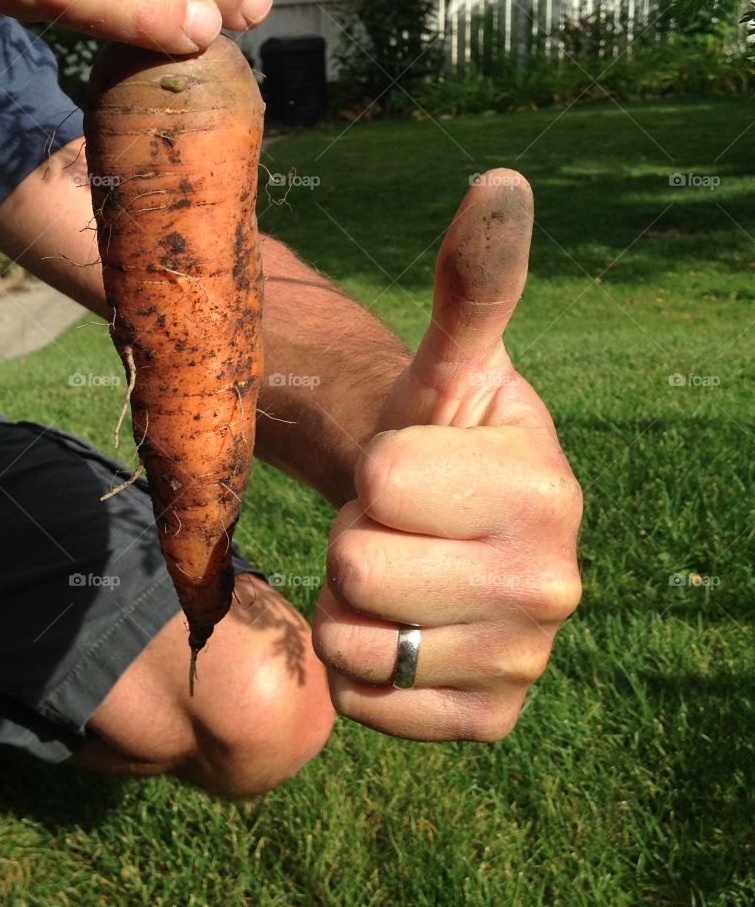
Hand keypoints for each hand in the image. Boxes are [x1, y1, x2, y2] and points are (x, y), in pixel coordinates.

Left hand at [313, 169, 582, 741]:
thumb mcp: (450, 362)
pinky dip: (359, 671)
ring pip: (355, 640)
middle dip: (355, 538)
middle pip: (360, 563)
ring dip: (350, 605)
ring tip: (398, 574)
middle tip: (399, 527)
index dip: (374, 468)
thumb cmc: (440, 439)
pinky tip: (401, 631)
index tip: (414, 469)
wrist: (450, 533)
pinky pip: (366, 704)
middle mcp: (556, 583)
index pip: (380, 478)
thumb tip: (501, 183)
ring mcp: (526, 661)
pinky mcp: (489, 723)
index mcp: (545, 485)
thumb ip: (471, 283)